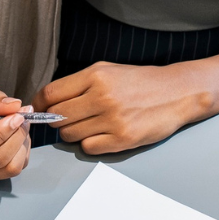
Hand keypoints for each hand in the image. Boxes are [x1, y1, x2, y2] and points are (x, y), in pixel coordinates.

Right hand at [0, 84, 29, 182]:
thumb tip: (14, 106)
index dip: (1, 133)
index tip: (16, 116)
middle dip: (16, 136)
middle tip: (23, 116)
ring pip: (9, 168)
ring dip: (21, 144)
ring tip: (21, 124)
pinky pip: (13, 169)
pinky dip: (21, 151)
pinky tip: (16, 135)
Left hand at [33, 46, 218, 155]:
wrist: (178, 92)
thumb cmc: (141, 82)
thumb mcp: (108, 71)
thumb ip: (78, 85)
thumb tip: (46, 102)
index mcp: (95, 75)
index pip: (50, 94)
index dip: (41, 105)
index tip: (42, 111)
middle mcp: (101, 96)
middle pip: (58, 118)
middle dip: (59, 121)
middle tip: (71, 120)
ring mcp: (112, 119)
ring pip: (70, 135)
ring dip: (74, 134)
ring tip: (91, 126)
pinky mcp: (122, 139)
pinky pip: (88, 148)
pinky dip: (90, 144)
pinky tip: (103, 135)